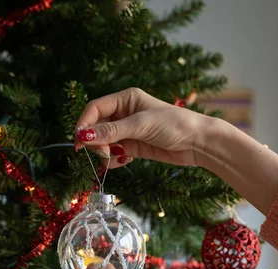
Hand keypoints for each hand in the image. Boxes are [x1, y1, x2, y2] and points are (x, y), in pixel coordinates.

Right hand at [74, 87, 216, 167]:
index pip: (95, 109)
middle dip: (95, 141)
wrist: (198, 143)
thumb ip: (111, 131)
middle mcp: (125, 113)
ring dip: (104, 152)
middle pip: (97, 126)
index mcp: (126, 99)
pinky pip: (115, 153)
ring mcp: (129, 131)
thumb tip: (83, 136)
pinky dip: (114, 159)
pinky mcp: (135, 146)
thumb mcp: (140, 125)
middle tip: (101, 153)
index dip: (84, 123)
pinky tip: (123, 161)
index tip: (79, 140)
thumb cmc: (174, 124)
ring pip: (104, 142)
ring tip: (113, 158)